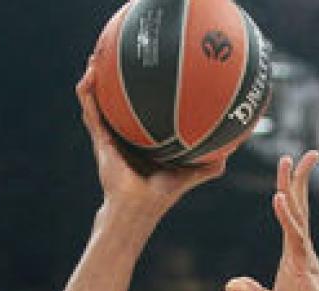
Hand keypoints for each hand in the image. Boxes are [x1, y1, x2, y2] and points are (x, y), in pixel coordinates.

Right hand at [76, 61, 226, 220]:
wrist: (137, 209)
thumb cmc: (159, 196)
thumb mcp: (187, 175)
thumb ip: (207, 166)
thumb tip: (232, 154)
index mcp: (139, 140)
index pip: (137, 111)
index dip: (138, 92)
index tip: (144, 69)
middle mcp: (122, 135)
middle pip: (114, 101)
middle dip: (112, 79)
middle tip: (114, 54)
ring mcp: (108, 136)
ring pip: (97, 101)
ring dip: (94, 80)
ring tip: (95, 57)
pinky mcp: (100, 139)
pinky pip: (91, 112)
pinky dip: (87, 94)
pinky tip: (89, 76)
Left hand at [224, 152, 318, 290]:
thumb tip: (230, 285)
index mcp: (292, 256)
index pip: (291, 217)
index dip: (288, 191)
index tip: (288, 168)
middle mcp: (301, 251)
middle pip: (298, 208)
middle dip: (297, 180)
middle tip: (299, 154)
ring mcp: (305, 257)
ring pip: (298, 215)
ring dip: (292, 188)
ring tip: (291, 162)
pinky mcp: (305, 267)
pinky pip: (295, 237)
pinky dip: (286, 217)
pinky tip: (279, 199)